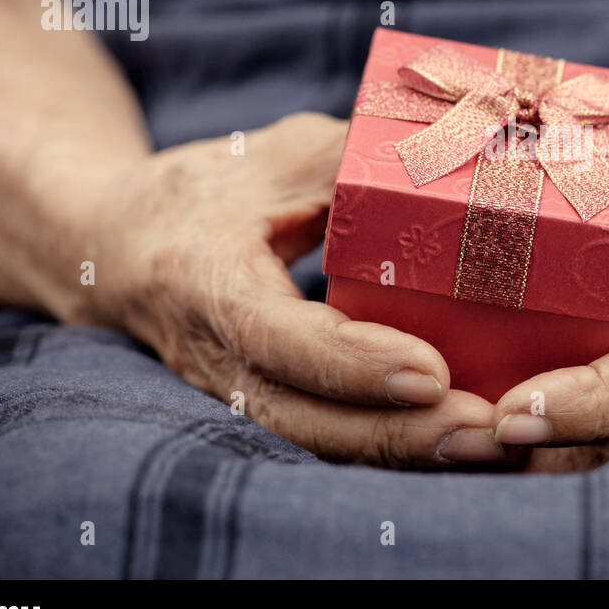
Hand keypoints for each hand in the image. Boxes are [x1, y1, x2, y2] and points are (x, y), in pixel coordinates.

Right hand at [66, 112, 507, 467]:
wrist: (120, 243)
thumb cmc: (209, 189)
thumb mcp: (278, 155)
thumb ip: (353, 159)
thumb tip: (452, 162)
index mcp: (204, 277)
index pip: (278, 337)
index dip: (353, 363)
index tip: (431, 372)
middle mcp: (210, 353)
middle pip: (301, 416)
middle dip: (397, 434)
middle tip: (486, 429)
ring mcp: (231, 391)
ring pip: (314, 441)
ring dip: (403, 453)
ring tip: (488, 446)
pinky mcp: (259, 406)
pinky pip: (322, 437)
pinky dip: (389, 447)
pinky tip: (457, 444)